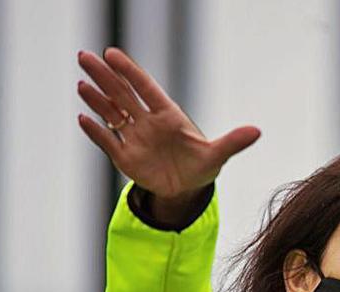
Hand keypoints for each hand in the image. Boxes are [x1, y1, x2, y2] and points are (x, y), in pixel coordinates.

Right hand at [77, 47, 260, 212]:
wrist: (187, 189)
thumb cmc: (202, 166)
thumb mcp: (218, 156)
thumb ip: (233, 142)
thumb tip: (257, 132)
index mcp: (169, 116)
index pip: (146, 89)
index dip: (130, 72)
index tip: (112, 54)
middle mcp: (148, 122)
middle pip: (123, 95)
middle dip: (104, 76)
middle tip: (85, 56)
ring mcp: (134, 138)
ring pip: (111, 114)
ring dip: (96, 100)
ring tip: (82, 83)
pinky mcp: (125, 157)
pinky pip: (107, 141)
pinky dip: (96, 132)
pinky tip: (83, 119)